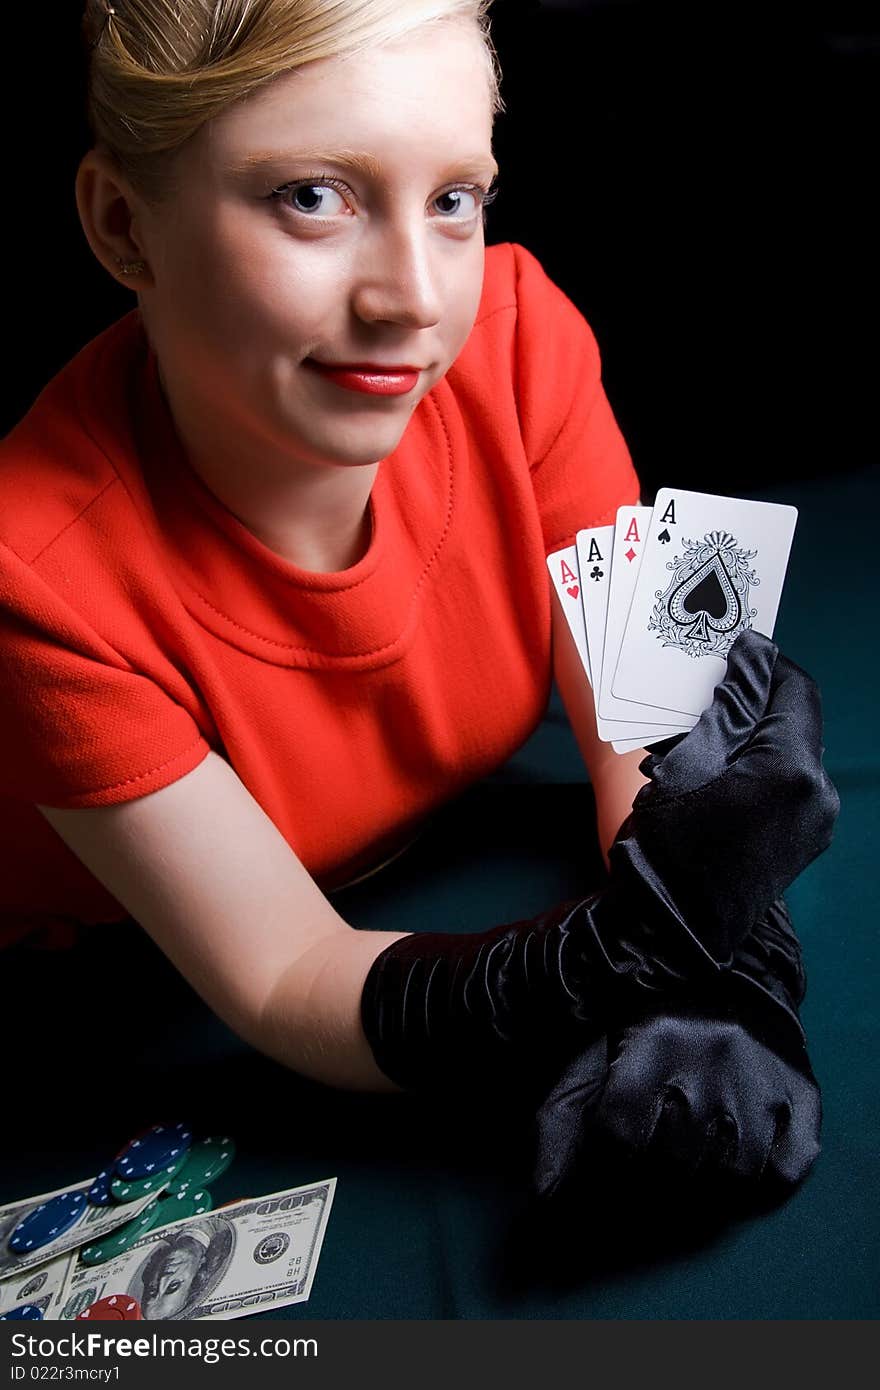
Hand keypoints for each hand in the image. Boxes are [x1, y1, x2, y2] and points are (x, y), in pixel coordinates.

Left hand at [534, 1005, 821, 1202]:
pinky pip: (785, 1170)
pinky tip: (737, 1162)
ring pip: (730, 1175)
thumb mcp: (593, 1054)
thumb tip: (541, 1195)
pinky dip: (761, 1183)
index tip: (606, 1165)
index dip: (604, 1166)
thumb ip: (560, 1119)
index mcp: (651, 1044)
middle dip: (650, 1176)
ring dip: (704, 1184)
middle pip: (673, 1162)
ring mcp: (762, 1080)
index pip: (618, 1136)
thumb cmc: (645, 1023)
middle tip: (648, 1162)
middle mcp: (710, 1059)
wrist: (730, 973)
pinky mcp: (801, 1097)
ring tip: (690, 1160)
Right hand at [609, 629, 839, 960]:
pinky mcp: (803, 841)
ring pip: (791, 752)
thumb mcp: (687, 761)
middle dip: (754, 699)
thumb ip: (728, 705)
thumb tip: (750, 657)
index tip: (728, 651)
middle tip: (707, 691)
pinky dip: (758, 766)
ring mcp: (815, 822)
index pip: (794, 687)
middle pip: (795, 720)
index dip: (762, 663)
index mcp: (792, 768)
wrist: (668, 930)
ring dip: (754, 733)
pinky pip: (787, 784)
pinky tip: (718, 772)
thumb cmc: (667, 845)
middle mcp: (818, 793)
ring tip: (705, 733)